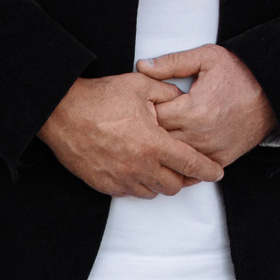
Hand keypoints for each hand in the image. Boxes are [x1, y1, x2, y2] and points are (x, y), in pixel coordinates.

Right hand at [37, 73, 224, 197]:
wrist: (61, 112)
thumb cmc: (101, 97)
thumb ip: (169, 93)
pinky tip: (139, 169)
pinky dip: (140, 184)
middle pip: (174, 186)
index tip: (217, 173)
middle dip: (185, 177)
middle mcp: (139, 166)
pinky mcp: (103, 184)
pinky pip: (130, 193)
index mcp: (153, 144)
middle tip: (187, 166)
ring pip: (152, 192)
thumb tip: (184, 98)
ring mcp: (120, 178)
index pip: (190, 164)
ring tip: (162, 166)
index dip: (207, 170)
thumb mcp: (141, 86)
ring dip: (161, 182)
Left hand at [140, 45, 277, 166]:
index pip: (152, 117)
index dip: (146, 109)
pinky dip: (183, 162)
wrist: (275, 92)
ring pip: (173, 156)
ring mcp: (210, 149)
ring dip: (165, 146)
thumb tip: (142, 66)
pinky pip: (193, 169)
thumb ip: (172, 62)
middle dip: (151, 130)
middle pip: (158, 140)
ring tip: (162, 134)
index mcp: (192, 109)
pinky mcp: (221, 158)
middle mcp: (199, 134)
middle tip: (149, 120)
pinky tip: (179, 151)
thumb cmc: (242, 74)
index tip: (147, 103)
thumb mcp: (207, 58)